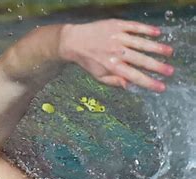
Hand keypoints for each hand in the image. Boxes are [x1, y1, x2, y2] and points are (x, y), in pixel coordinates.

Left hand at [58, 19, 173, 91]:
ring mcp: (117, 37)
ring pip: (141, 43)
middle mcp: (116, 52)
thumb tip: (130, 85)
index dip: (149, 82)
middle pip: (141, 60)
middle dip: (157, 66)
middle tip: (170, 71)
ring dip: (156, 48)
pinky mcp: (116, 25)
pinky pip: (134, 27)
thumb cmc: (88, 61)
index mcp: (112, 66)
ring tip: (169, 52)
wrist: (74, 41)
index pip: (134, 76)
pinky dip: (146, 29)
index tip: (162, 87)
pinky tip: (157, 33)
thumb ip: (114, 81)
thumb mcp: (98, 76)